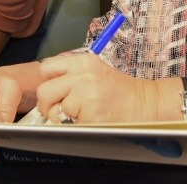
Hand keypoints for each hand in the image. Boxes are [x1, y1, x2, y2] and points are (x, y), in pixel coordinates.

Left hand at [36, 53, 155, 123]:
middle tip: (58, 110)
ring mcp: (85, 94)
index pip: (46, 68)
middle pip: (44, 91)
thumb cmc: (117, 90)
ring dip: (61, 117)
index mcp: (82, 61)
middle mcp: (82, 75)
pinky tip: (88, 119)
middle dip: (47, 104)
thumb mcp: (94, 70)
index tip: (54, 90)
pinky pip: (68, 124)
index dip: (47, 82)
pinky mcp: (89, 114)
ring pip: (54, 110)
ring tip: (78, 115)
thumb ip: (71, 73)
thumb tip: (48, 85)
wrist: (142, 103)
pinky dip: (74, 125)